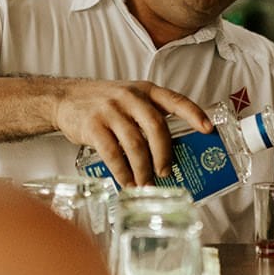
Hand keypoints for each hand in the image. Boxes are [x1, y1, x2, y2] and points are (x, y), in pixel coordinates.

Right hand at [54, 79, 209, 185]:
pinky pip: (112, 153)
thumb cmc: (104, 103)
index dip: (194, 114)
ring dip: (143, 169)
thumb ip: (149, 117)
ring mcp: (111, 110)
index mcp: (146, 90)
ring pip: (135, 144)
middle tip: (166, 173)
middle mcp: (130, 97)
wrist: (65, 98)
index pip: (176, 100)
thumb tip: (172, 153)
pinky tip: (127, 182)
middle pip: (157, 128)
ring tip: (146, 184)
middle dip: (164, 155)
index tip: (208, 130)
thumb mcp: (130, 98)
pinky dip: (122, 172)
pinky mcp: (93, 125)